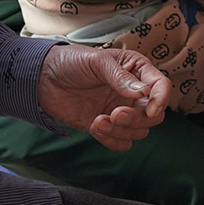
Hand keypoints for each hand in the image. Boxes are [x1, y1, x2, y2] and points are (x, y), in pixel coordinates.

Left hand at [36, 45, 169, 150]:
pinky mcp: (105, 127)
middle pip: (154, 115)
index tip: (150, 109)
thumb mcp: (97, 62)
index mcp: (136, 71)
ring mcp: (119, 111)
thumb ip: (120, 78)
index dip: (161, 99)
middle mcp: (132, 93)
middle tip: (116, 114)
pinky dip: (112, 140)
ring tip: (99, 120)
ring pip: (139, 132)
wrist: (42, 78)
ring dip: (121, 131)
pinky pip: (121, 143)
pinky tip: (94, 126)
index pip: (161, 87)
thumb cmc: (71, 61)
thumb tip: (144, 92)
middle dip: (138, 119)